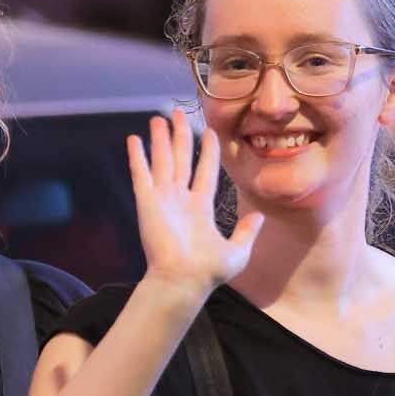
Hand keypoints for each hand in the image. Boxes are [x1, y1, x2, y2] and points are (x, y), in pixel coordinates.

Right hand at [129, 109, 263, 299]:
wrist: (184, 281)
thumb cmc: (208, 272)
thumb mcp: (238, 250)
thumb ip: (248, 231)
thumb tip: (260, 216)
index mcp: (201, 208)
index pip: (205, 171)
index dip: (207, 151)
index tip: (209, 131)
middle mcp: (180, 200)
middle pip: (180, 160)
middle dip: (179, 136)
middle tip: (177, 114)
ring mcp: (163, 200)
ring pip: (162, 161)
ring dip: (159, 139)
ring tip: (158, 118)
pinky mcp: (148, 203)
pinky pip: (141, 174)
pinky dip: (137, 157)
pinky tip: (134, 139)